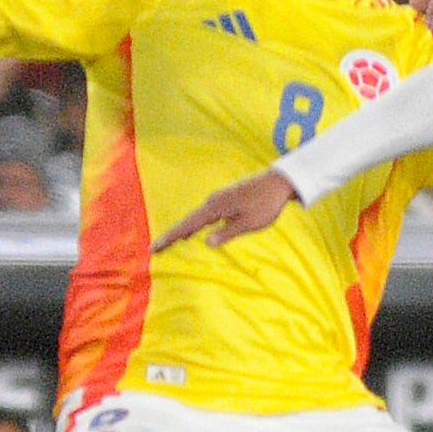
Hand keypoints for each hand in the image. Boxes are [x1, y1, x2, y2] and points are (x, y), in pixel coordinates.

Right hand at [154, 169, 295, 251]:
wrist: (278, 182)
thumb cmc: (266, 204)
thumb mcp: (248, 223)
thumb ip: (227, 233)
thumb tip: (206, 243)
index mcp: (215, 207)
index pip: (186, 226)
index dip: (169, 238)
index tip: (153, 248)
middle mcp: (212, 202)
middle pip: (186, 222)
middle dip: (171, 236)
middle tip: (155, 249)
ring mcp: (218, 200)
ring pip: (195, 218)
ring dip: (181, 231)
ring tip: (168, 243)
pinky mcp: (225, 200)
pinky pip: (203, 216)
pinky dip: (193, 225)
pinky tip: (191, 232)